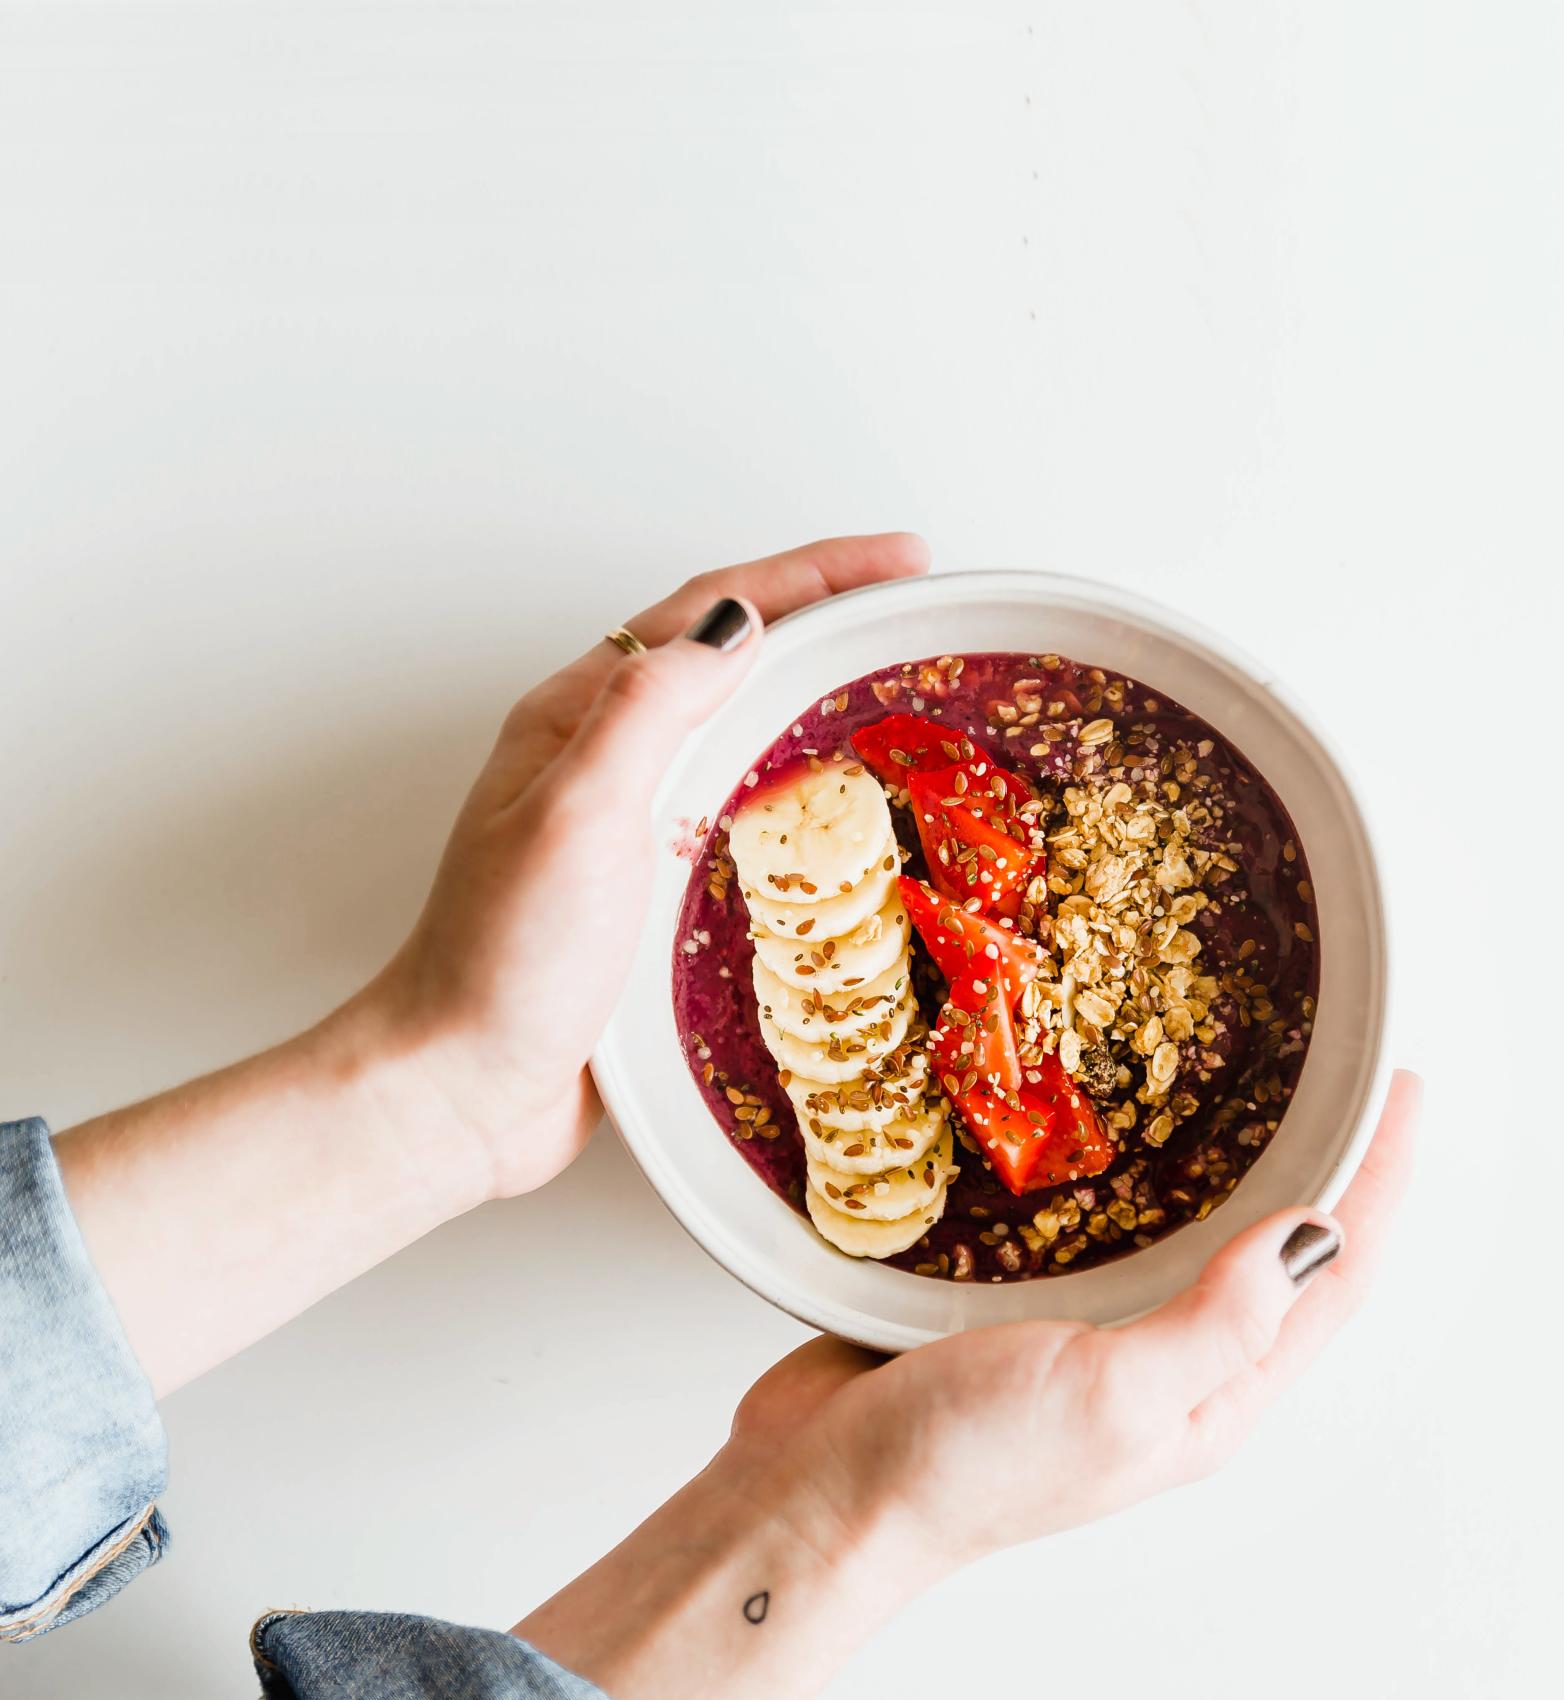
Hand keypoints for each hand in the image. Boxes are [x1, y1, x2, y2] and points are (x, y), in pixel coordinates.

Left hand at [368, 532, 930, 1197]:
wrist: (463, 1087)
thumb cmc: (506, 959)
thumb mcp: (578, 814)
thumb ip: (651, 709)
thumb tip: (740, 625)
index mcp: (579, 718)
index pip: (710, 612)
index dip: (812, 574)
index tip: (902, 561)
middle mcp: (605, 758)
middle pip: (730, 656)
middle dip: (825, 617)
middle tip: (913, 611)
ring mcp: (630, 823)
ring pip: (739, 729)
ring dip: (816, 693)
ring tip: (894, 686)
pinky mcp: (653, 890)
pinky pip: (739, 810)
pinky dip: (799, 785)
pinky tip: (838, 811)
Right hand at [517, 1073, 1419, 1699]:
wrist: (826, 1497)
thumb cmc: (968, 1465)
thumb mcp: (1112, 1395)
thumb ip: (1219, 1321)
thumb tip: (1316, 1236)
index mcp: (1214, 1398)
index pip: (1337, 1283)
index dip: (1384, 1187)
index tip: (1406, 1091)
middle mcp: (1172, 1368)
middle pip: (1283, 1257)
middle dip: (1330, 1170)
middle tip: (1346, 1075)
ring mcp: (1101, 1339)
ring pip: (1200, 1238)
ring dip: (1242, 1168)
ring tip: (1257, 1084)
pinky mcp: (1031, 1309)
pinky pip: (1113, 1230)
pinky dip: (1142, 1176)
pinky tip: (1122, 1131)